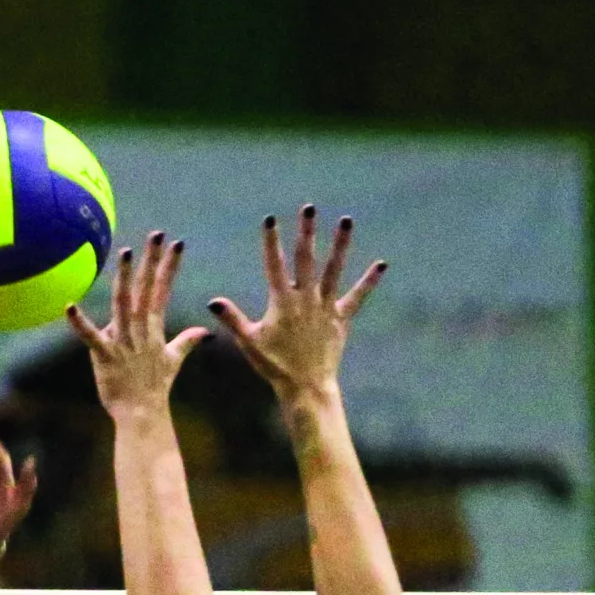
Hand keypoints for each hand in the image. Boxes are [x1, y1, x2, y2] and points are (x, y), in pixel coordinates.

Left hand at [65, 231, 208, 419]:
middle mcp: (141, 331)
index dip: (169, 267)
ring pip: (124, 305)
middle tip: (156, 235)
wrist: (143, 415)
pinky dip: (80, 324)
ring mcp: (124, 343)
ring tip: (127, 253)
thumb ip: (187, 342)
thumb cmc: (154, 390)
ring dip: (126, 279)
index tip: (176, 243)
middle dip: (152, 262)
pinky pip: (92, 338)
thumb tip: (206, 332)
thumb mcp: (173, 361)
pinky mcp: (106, 357)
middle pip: (147, 290)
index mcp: (153, 329)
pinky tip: (69, 307)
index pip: (162, 291)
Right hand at [208, 206, 385, 413]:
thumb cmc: (274, 366)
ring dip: (340, 244)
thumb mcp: (249, 341)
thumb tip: (212, 301)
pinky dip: (369, 281)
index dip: (271, 241)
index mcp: (281, 302)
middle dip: (307, 232)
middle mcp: (305, 298)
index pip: (274, 264)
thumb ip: (232, 318)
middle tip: (309, 208)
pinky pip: (357, 297)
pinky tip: (382, 264)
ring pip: (334, 269)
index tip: (270, 219)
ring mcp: (325, 307)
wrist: (305, 386)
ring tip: (346, 221)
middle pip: (306, 258)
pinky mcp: (341, 319)